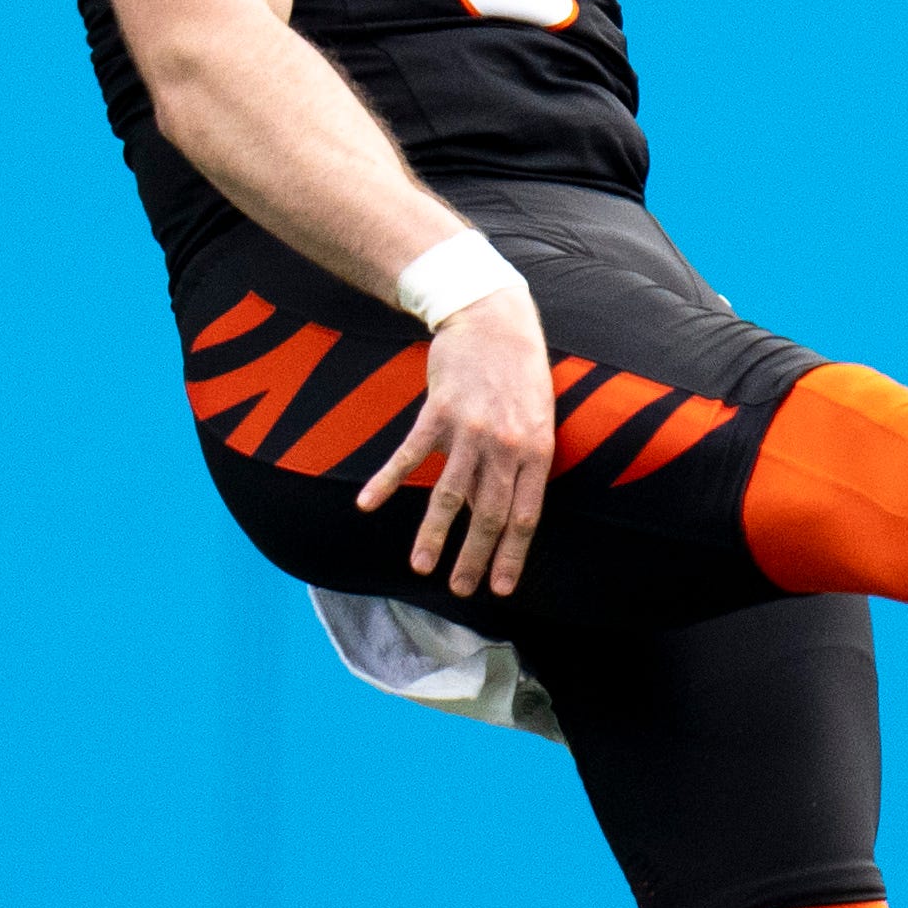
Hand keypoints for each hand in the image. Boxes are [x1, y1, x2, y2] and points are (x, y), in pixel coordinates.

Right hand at [363, 270, 559, 593]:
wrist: (494, 318)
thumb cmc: (520, 370)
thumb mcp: (539, 417)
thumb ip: (524, 462)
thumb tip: (504, 508)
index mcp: (538, 450)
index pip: (525, 517)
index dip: (512, 556)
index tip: (501, 588)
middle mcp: (507, 446)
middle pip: (488, 514)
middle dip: (474, 558)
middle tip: (460, 589)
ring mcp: (471, 430)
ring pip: (450, 496)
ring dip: (434, 536)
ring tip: (421, 567)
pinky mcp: (438, 413)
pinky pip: (409, 456)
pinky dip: (387, 481)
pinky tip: (368, 504)